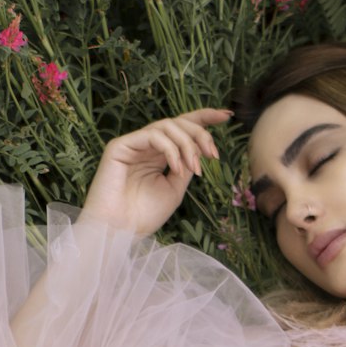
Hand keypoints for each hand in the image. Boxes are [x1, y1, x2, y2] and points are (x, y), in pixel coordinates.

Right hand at [81, 108, 231, 235]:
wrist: (119, 231)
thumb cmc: (143, 215)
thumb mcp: (175, 190)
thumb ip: (186, 167)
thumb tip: (199, 150)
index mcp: (159, 155)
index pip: (182, 128)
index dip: (204, 118)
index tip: (226, 116)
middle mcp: (147, 146)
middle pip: (178, 123)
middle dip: (201, 134)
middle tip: (213, 155)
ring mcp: (133, 144)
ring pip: (167, 126)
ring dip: (188, 144)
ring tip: (195, 168)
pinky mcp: (120, 145)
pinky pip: (152, 136)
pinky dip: (171, 149)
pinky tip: (177, 168)